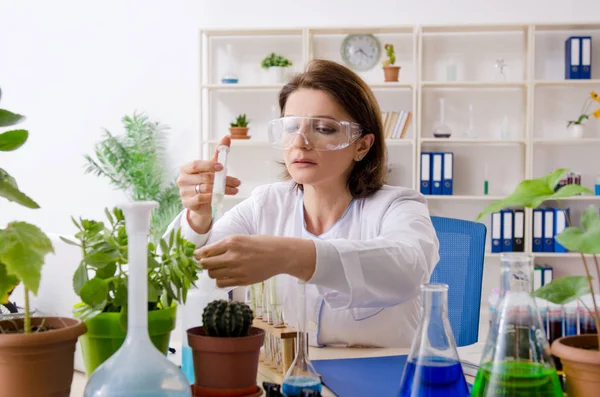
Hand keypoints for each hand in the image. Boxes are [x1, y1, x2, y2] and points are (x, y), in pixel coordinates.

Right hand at [177, 136, 240, 232]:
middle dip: (223, 180)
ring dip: (223, 189)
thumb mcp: (212, 168)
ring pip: (206, 188)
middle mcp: (182, 179)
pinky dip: (214, 197)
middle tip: (237, 182)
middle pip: (204, 178)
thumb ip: (218, 153)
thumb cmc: (205, 183)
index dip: (209, 165)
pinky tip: (223, 196)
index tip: (223, 167)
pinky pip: (202, 198)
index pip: (196, 165)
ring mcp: (183, 192)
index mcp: (185, 168)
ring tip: (234, 189)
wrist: (201, 204)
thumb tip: (227, 137)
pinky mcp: (187, 203)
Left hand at [195, 235, 316, 287]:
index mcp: (231, 242)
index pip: (205, 252)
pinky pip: (221, 283)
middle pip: (206, 265)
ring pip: (212, 275)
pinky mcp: (241, 280)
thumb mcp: (241, 238)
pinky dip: (220, 280)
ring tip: (220, 268)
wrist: (279, 255)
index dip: (198, 255)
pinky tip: (226, 275)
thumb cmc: (261, 244)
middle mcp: (232, 256)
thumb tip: (205, 253)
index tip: (196, 256)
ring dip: (213, 272)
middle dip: (204, 264)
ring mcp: (236, 270)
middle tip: (208, 263)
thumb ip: (224, 245)